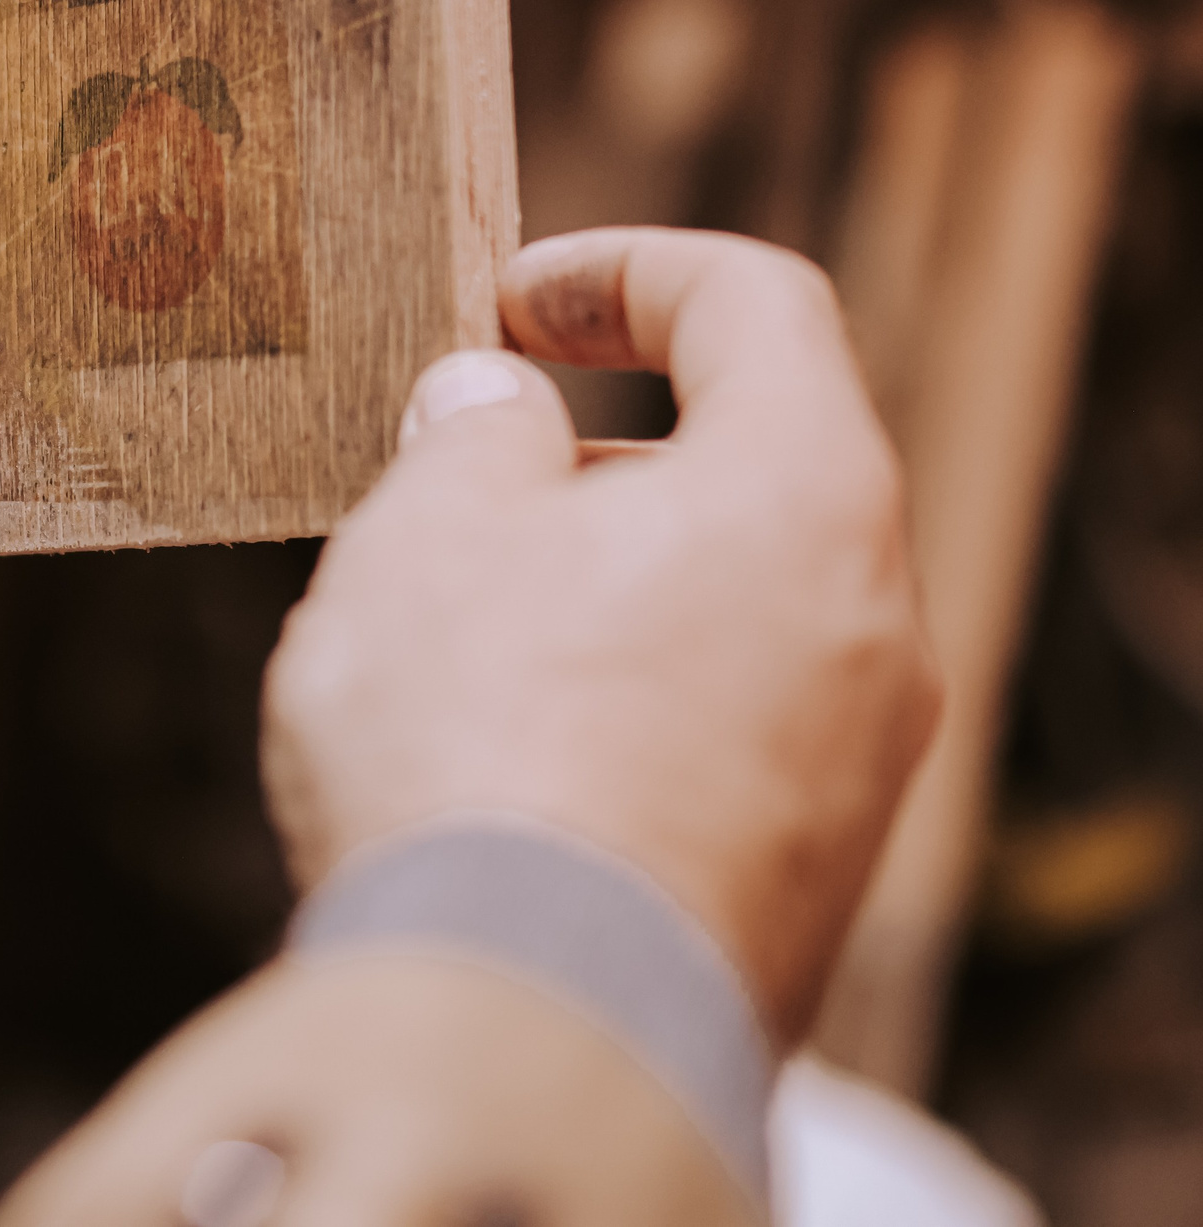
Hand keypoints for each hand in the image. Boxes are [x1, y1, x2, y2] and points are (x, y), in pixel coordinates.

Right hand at [262, 227, 938, 1041]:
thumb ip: (470, 431)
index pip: (755, 303)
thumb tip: (492, 409)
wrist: (529, 1030)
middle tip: (447, 497)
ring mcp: (856, 767)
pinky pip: (716, 739)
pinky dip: (616, 710)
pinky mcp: (805, 880)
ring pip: (723, 615)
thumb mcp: (430, 526)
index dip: (619, 272)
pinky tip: (492, 770)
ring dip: (591, 595)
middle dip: (585, 464)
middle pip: (741, 474)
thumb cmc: (476, 745)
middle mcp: (873, 624)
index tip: (507, 309)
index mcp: (807, 492)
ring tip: (444, 649)